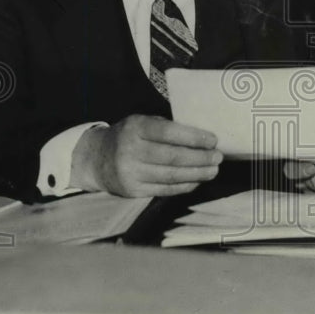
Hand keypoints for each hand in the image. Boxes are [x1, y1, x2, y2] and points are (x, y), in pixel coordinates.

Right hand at [71, 114, 222, 196]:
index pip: (169, 133)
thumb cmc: (129, 136)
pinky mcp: (133, 190)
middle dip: (200, 158)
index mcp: (135, 128)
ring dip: (197, 174)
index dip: (194, 137)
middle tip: (218, 157)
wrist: (96, 159)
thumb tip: (202, 137)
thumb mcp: (142, 123)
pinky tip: (197, 180)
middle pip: (173, 157)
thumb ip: (166, 127)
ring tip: (213, 170)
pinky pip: (164, 189)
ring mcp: (130, 173)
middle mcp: (130, 150)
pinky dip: (184, 186)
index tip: (213, 140)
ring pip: (171, 176)